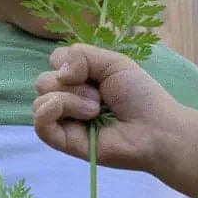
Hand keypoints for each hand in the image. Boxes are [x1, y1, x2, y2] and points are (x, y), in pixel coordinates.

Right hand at [33, 44, 197, 197]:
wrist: (157, 129)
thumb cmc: (141, 97)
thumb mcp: (113, 62)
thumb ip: (79, 55)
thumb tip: (59, 73)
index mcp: (81, 81)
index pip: (55, 62)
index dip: (70, 63)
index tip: (97, 74)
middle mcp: (71, 100)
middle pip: (43, 81)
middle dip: (72, 83)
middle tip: (101, 98)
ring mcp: (67, 122)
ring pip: (41, 98)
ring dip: (70, 98)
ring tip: (97, 110)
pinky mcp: (66, 142)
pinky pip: (40, 125)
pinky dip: (49, 110)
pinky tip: (70, 110)